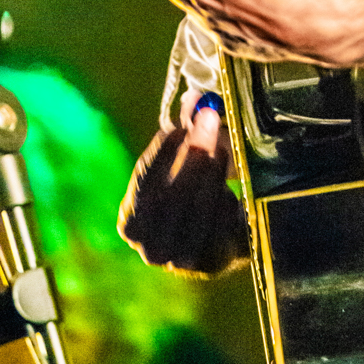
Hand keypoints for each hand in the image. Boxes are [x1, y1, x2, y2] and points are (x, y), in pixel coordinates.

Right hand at [117, 91, 247, 276]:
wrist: (219, 237)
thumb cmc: (191, 192)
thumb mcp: (182, 163)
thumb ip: (185, 133)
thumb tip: (197, 100)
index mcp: (131, 222)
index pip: (142, 183)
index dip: (160, 152)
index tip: (178, 126)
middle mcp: (150, 248)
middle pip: (168, 199)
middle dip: (190, 155)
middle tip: (209, 123)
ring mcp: (181, 261)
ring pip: (196, 212)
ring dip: (211, 174)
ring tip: (223, 149)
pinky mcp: (213, 263)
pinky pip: (221, 226)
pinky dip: (226, 199)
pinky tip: (232, 183)